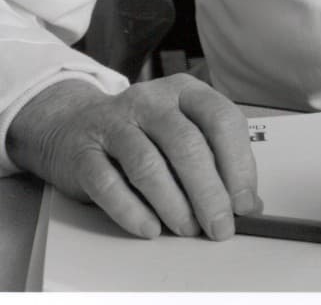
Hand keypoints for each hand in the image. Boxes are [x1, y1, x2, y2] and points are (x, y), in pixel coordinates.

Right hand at [6, 75, 259, 239]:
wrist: (72, 126)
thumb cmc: (141, 134)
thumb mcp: (181, 130)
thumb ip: (214, 158)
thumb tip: (248, 203)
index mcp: (185, 90)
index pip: (221, 119)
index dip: (238, 164)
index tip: (245, 203)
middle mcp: (151, 100)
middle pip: (187, 144)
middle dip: (209, 192)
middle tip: (220, 226)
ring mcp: (115, 123)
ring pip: (149, 164)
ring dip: (174, 204)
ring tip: (188, 229)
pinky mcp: (84, 152)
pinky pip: (108, 184)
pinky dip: (132, 211)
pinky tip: (150, 228)